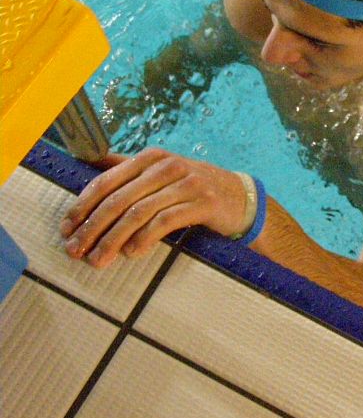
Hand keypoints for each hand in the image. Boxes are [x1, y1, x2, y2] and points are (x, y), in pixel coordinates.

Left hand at [60, 147, 246, 267]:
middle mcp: (167, 166)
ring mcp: (186, 183)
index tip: (67, 229)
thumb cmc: (195, 188)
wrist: (241, 197)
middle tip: (76, 251)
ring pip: (139, 212)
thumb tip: (93, 163)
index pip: (106, 181)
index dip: (82, 206)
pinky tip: (132, 252)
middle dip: (93, 228)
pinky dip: (144, 239)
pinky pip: (165, 222)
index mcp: (151, 157)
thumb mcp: (162, 172)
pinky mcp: (203, 203)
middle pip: (119, 199)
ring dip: (113, 239)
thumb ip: (130, 168)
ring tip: (99, 259)